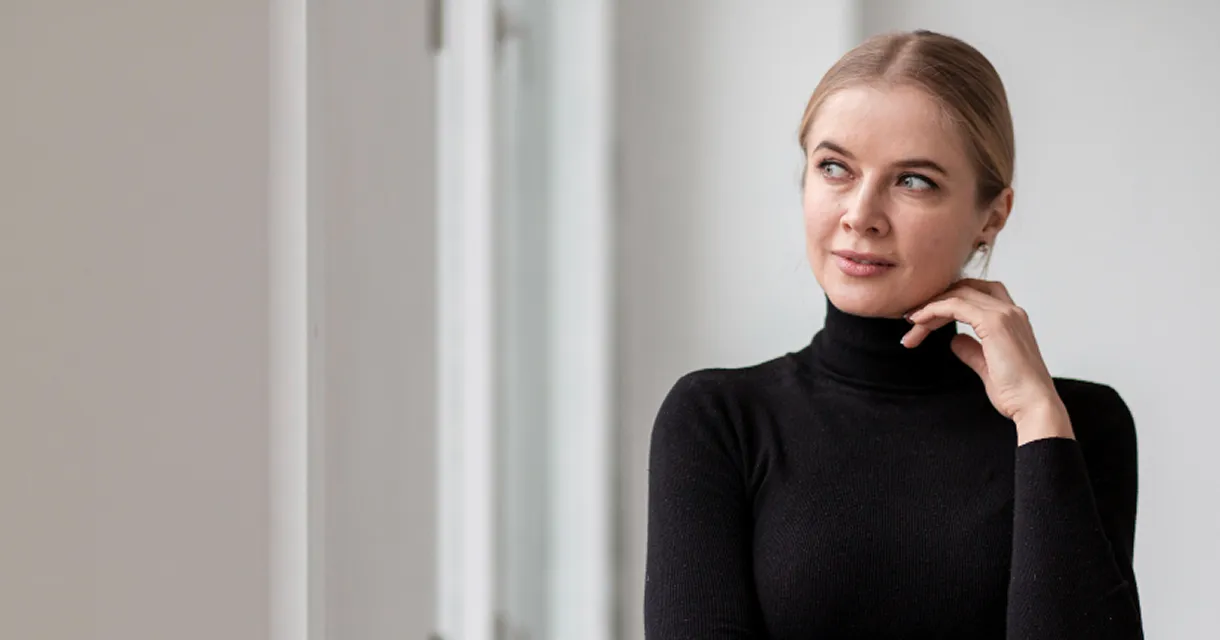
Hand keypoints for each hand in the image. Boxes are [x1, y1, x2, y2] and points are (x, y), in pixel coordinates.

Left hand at [901, 280, 1071, 433]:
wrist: (1034, 406)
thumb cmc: (1015, 393)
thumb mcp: (987, 367)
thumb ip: (972, 351)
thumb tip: (956, 340)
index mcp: (1012, 319)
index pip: (976, 294)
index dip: (948, 301)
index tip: (924, 319)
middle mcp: (1010, 311)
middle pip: (964, 291)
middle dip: (934, 303)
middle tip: (911, 321)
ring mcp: (1004, 314)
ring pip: (957, 295)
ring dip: (930, 308)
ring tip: (911, 324)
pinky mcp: (994, 323)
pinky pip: (956, 305)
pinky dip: (934, 310)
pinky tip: (918, 321)